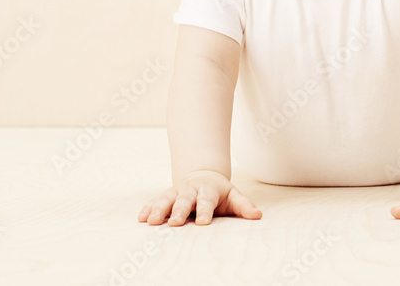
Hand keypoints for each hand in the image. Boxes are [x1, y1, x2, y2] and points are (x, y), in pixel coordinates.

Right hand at [137, 169, 261, 225]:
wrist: (202, 175)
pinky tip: (141, 218)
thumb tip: (258, 215)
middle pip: (184, 200)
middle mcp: (190, 190)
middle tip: (174, 222)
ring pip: (166, 199)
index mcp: (207, 190)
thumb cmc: (219, 192)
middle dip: (179, 211)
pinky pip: (155, 201)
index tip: (203, 223)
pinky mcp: (165, 196)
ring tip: (151, 221)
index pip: (206, 201)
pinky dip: (148, 208)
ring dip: (158, 209)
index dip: (205, 211)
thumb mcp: (233, 196)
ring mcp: (176, 192)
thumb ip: (244, 206)